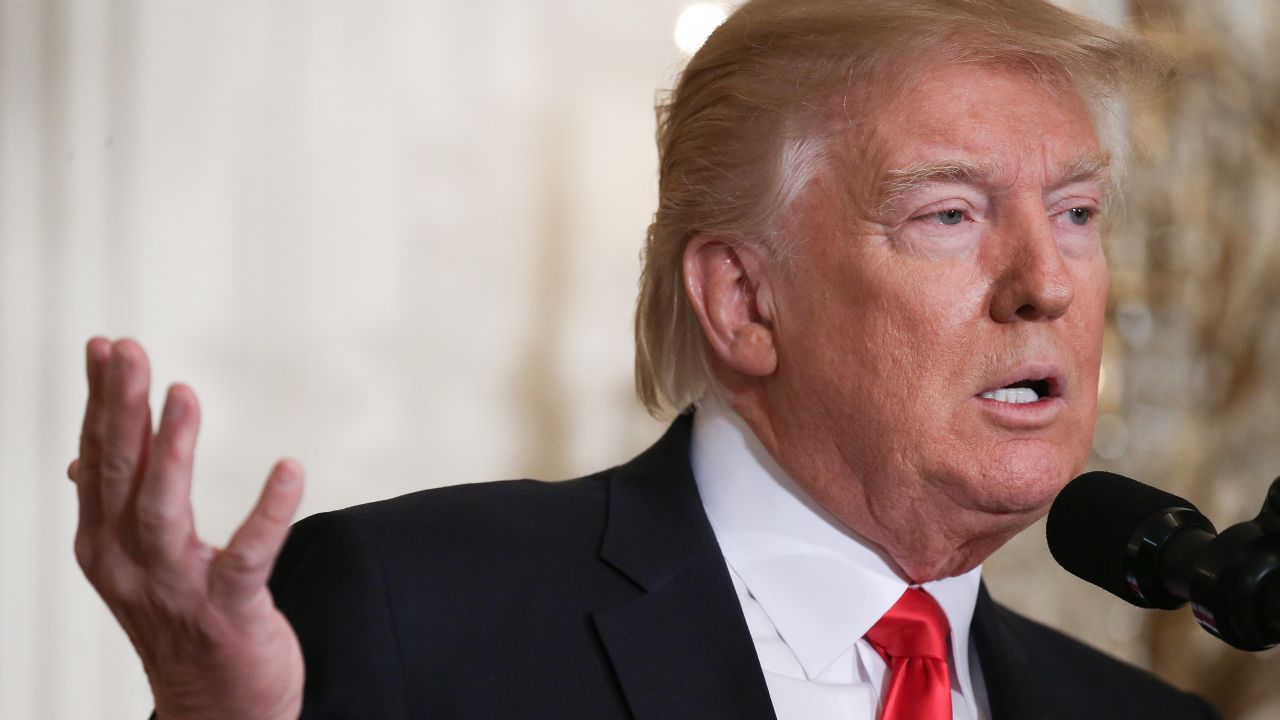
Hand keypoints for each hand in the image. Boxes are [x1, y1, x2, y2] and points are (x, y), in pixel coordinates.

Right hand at [71, 338, 305, 719]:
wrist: (215, 710)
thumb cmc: (180, 622)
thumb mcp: (133, 564)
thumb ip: (114, 506)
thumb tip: (81, 457)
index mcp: (104, 545)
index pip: (97, 460)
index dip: (102, 402)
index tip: (106, 346)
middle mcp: (129, 565)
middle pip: (119, 476)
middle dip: (122, 409)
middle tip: (129, 351)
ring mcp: (176, 589)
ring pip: (164, 511)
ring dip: (171, 451)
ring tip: (184, 394)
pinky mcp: (229, 611)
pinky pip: (249, 556)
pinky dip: (269, 513)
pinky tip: (290, 470)